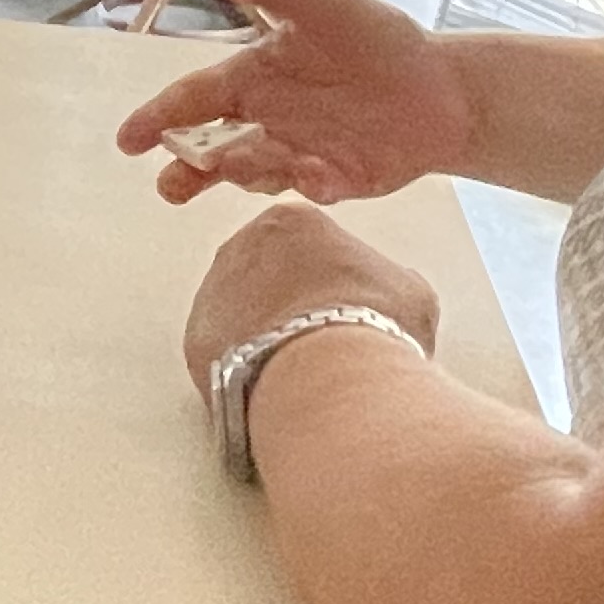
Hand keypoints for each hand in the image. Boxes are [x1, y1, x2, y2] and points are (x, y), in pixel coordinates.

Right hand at [112, 0, 475, 205]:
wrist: (444, 85)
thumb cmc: (377, 39)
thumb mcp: (323, 4)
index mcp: (252, 79)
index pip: (193, 100)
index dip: (158, 118)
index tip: (128, 140)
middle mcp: (265, 122)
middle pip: (210, 151)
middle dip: (187, 172)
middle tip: (171, 187)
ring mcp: (297, 155)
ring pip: (253, 170)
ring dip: (242, 171)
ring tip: (235, 166)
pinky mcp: (334, 180)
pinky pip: (314, 185)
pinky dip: (310, 183)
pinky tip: (315, 176)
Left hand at [181, 199, 440, 393]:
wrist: (329, 375)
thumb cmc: (373, 326)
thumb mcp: (408, 290)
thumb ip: (387, 278)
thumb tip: (385, 288)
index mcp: (292, 220)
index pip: (304, 241)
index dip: (328, 278)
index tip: (343, 306)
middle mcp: (241, 246)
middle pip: (264, 272)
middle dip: (288, 302)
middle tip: (320, 339)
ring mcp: (212, 291)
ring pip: (238, 311)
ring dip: (262, 334)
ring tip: (299, 367)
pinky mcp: (195, 339)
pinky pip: (219, 349)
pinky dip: (241, 365)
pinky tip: (273, 382)